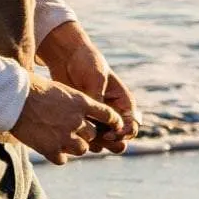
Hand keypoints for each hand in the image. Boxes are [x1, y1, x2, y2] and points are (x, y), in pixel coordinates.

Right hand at [11, 71, 122, 164]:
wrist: (9, 97)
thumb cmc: (29, 87)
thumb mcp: (57, 89)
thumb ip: (72, 103)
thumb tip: (78, 112)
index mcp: (80, 103)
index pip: (108, 115)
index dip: (113, 122)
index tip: (113, 126)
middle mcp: (76, 121)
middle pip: (92, 135)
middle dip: (84, 133)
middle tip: (69, 129)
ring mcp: (64, 136)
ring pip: (81, 149)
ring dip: (72, 145)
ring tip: (58, 139)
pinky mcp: (51, 149)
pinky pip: (63, 159)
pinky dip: (57, 155)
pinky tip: (47, 147)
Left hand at [37, 20, 138, 152]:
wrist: (66, 56)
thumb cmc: (86, 62)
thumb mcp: (96, 78)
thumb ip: (99, 99)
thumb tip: (98, 120)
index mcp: (123, 102)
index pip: (132, 125)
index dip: (124, 133)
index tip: (111, 133)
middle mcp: (113, 112)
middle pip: (120, 138)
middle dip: (113, 143)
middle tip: (101, 140)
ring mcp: (97, 116)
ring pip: (103, 140)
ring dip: (97, 142)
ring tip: (86, 137)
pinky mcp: (82, 116)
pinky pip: (86, 134)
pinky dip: (83, 137)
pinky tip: (74, 133)